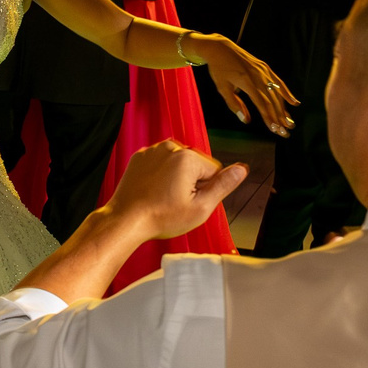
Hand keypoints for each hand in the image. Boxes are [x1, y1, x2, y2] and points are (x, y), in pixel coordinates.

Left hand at [107, 140, 247, 240]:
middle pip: (195, 165)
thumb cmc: (161, 217)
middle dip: (191, 183)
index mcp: (187, 157)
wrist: (125, 220)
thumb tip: (242, 169)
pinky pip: (160, 164)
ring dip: (176, 179)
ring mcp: (152, 151)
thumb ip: (224, 185)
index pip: (214, 171)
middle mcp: (169, 147)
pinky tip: (153, 192)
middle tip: (176, 203)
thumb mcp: (201, 207)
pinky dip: (160, 176)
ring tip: (163, 199)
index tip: (190, 202)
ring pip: (177, 164)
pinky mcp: (139, 157)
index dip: (206, 191)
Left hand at [194, 36, 295, 135]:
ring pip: (277, 93)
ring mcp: (263, 71)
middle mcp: (258, 76)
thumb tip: (246, 121)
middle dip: (279, 117)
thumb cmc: (219, 69)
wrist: (220, 48)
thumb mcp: (223, 88)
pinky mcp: (265, 67)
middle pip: (272, 100)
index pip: (262, 104)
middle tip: (286, 132)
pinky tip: (295, 103)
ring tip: (290, 122)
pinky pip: (278, 82)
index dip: (269, 117)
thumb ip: (234, 104)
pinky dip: (287, 92)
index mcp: (247, 82)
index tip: (275, 130)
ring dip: (284, 109)